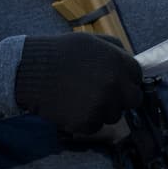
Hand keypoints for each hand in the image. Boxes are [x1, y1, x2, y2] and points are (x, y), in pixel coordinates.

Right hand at [14, 34, 142, 133]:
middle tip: (102, 93)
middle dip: (122, 98)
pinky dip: (86, 120)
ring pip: (114, 115)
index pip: (137, 77)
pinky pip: (96, 126)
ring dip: (102, 109)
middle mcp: (115, 86)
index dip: (126, 79)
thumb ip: (116, 50)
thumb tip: (131, 62)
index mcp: (119, 64)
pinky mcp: (88, 123)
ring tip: (80, 97)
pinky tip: (71, 107)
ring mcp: (102, 106)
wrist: (30, 72)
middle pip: (134, 100)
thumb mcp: (92, 41)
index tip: (114, 80)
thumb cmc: (61, 53)